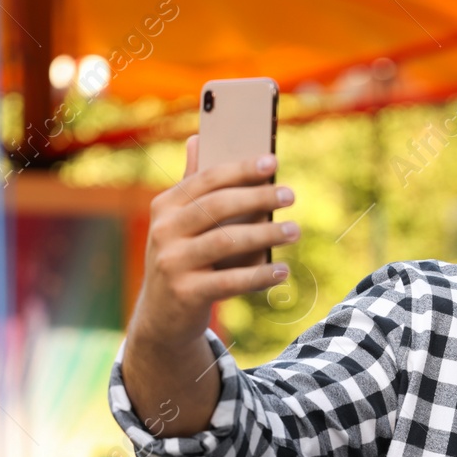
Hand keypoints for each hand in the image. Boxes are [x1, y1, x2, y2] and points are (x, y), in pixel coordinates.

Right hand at [131, 135, 298, 349]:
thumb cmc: (182, 260)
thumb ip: (193, 187)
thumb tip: (197, 138)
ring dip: (265, 235)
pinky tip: (282, 271)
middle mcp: (164, 231)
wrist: (162, 317)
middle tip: (290, 195)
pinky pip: (230, 280)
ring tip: (294, 231)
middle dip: (257, 197)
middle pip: (217, 206)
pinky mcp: (185, 293)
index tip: (273, 162)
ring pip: (225, 242)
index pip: (206, 179)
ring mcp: (172, 262)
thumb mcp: (180, 224)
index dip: (240, 169)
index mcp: (165, 206)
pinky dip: (259, 275)